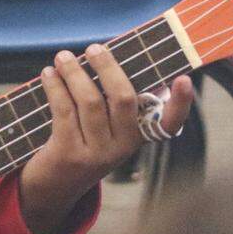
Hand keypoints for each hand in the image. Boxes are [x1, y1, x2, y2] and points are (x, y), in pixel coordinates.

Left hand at [19, 44, 192, 233]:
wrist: (55, 185)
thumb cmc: (83, 140)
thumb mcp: (106, 127)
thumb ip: (115, 99)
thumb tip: (113, 57)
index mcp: (138, 136)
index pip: (168, 124)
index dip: (180, 104)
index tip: (184, 79)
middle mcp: (123, 147)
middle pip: (123, 99)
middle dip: (108, 68)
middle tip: (93, 48)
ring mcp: (97, 153)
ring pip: (90, 101)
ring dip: (74, 73)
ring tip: (63, 56)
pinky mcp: (69, 155)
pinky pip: (64, 110)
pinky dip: (55, 87)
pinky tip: (48, 74)